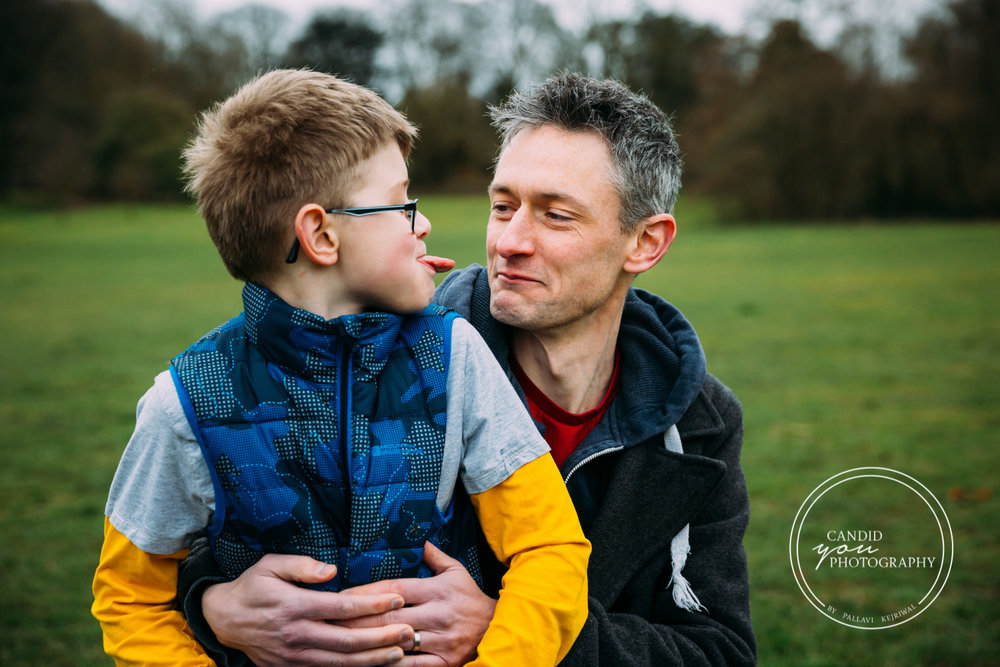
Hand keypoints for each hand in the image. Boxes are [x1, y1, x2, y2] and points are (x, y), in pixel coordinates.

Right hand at [202, 553, 413, 666]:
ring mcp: (294, 656)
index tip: (397, 599)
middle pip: (347, 640)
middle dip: (381, 637)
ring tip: (400, 652)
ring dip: (373, 659)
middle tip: (409, 630)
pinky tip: (374, 665)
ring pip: (341, 662)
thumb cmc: (252, 586)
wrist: (223, 620)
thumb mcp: (270, 565)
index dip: (372, 605)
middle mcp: (297, 634)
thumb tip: (332, 569)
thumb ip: (302, 565)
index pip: (342, 607)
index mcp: (295, 606)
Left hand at [341, 542, 496, 666]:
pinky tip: (374, 661)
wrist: (498, 627)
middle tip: (332, 620)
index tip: (342, 596)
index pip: (396, 589)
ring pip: (400, 642)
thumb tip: (416, 538)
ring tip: (345, 643)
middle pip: (391, 617)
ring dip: (371, 643)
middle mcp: (438, 613)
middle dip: (359, 620)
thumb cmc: (471, 597)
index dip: (367, 593)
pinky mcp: (446, 661)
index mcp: (438, 589)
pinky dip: (394, 664)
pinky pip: (415, 665)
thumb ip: (434, 556)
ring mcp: (442, 639)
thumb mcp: (456, 571)